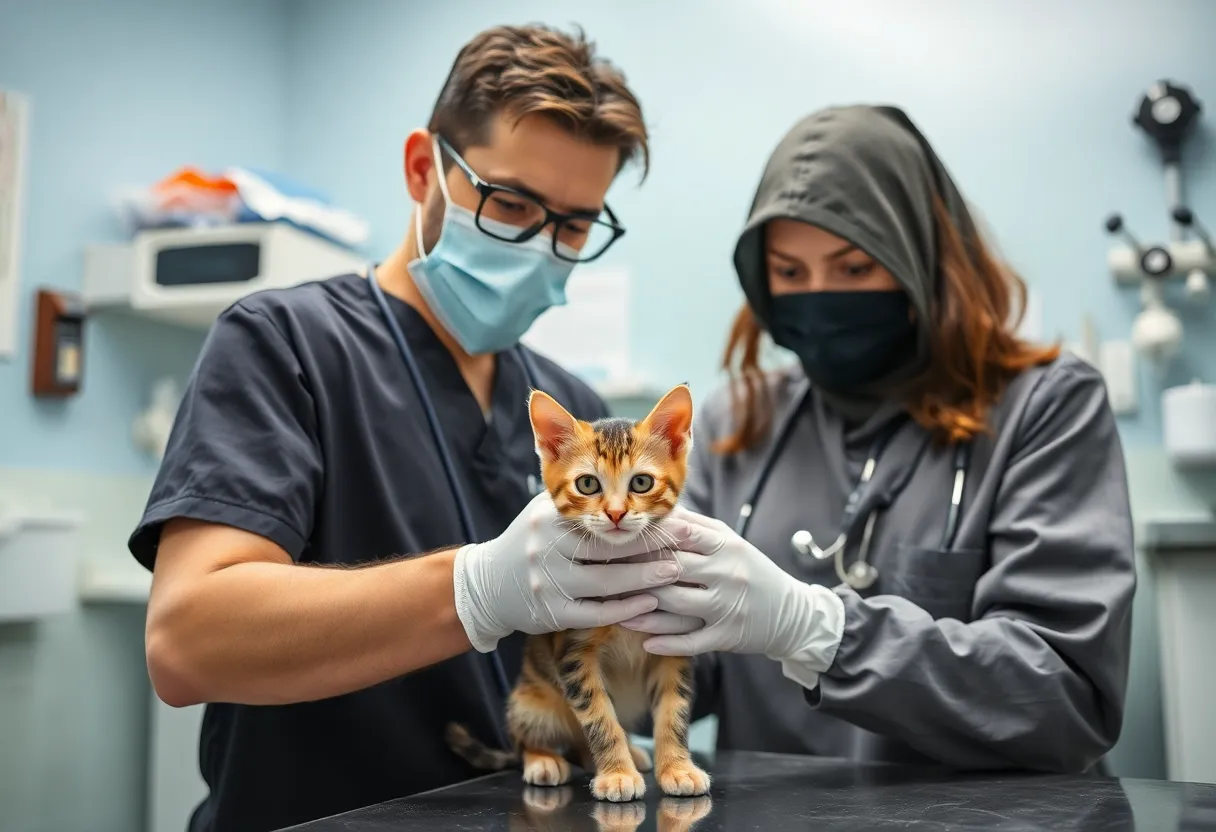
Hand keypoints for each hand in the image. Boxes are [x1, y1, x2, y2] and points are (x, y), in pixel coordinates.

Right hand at [452, 492, 691, 651]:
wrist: (488, 583)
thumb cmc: (533, 541)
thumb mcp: (548, 511)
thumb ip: (582, 499)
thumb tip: (635, 488)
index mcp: (547, 517)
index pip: (601, 517)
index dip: (638, 518)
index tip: (672, 519)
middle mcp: (544, 548)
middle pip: (607, 548)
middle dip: (649, 547)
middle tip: (683, 546)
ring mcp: (547, 583)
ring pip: (606, 582)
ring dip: (644, 578)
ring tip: (674, 572)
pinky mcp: (551, 613)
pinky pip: (596, 612)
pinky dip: (626, 608)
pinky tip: (649, 603)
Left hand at [619, 507, 843, 681]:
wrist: (791, 612)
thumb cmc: (748, 570)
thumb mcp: (728, 542)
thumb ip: (694, 526)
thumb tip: (656, 509)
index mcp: (725, 545)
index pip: (680, 533)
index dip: (646, 535)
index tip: (617, 537)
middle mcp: (726, 573)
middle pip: (672, 568)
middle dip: (635, 570)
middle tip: (601, 573)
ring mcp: (727, 606)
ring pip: (676, 605)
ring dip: (641, 609)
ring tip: (612, 609)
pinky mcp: (728, 635)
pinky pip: (693, 641)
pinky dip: (667, 643)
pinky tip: (644, 641)